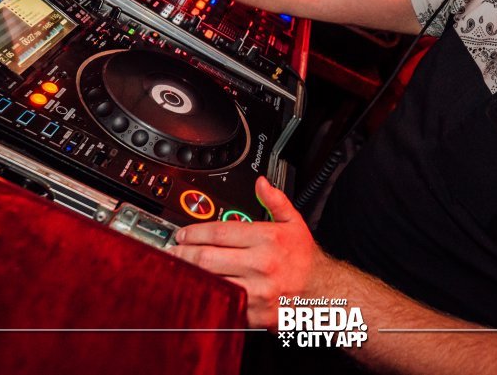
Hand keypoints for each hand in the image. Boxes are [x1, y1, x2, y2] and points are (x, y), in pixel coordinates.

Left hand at [168, 176, 326, 328]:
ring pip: (212, 281)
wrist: (324, 294)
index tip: (182, 234)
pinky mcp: (254, 313)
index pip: (221, 232)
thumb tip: (261, 183)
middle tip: (172, 251)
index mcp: (268, 239)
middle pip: (210, 257)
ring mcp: (256, 290)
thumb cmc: (305, 259)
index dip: (196, 232)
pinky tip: (195, 292)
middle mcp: (261, 264)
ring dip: (190, 276)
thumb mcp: (294, 223)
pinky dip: (207, 298)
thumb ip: (275, 201)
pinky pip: (223, 304)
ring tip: (175, 270)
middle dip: (184, 254)